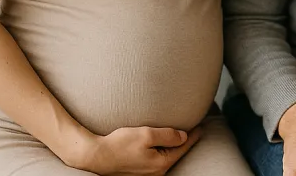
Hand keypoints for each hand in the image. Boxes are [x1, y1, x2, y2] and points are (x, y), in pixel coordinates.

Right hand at [64, 125, 202, 174]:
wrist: (95, 156)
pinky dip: (162, 151)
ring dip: (172, 146)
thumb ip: (168, 135)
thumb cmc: (119, 144)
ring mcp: (147, 174)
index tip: (200, 126)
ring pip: (166, 157)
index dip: (193, 135)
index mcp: (161, 163)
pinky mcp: (138, 172)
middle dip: (185, 141)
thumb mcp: (146, 134)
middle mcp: (156, 172)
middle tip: (194, 128)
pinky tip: (160, 145)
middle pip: (176, 154)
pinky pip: (156, 159)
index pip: (183, 147)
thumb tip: (183, 136)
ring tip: (179, 135)